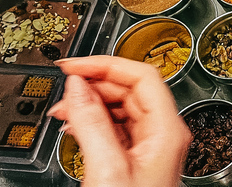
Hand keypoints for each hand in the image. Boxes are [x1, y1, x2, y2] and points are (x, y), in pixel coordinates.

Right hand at [47, 56, 190, 186]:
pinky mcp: (135, 162)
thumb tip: (77, 86)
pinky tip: (74, 126)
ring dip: (90, 104)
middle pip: (131, 90)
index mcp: (167, 131)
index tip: (77, 64)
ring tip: (63, 109)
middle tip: (65, 87)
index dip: (107, 65)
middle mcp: (163, 136)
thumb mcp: (107, 167)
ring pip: (121, 109)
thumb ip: (92, 123)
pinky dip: (92, 123)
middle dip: (94, 84)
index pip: (143, 76)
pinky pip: (115, 129)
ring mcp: (150, 148)